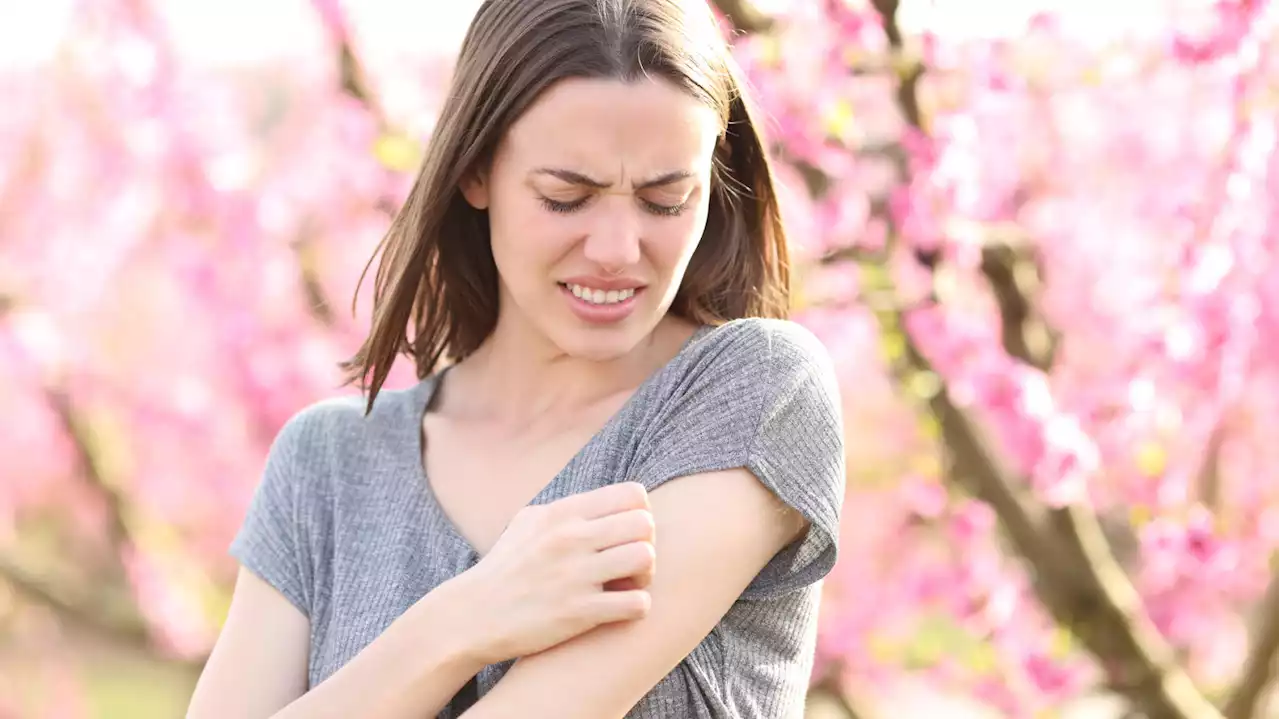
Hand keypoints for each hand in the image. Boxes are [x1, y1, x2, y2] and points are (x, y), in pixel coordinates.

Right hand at [463, 482, 655, 663]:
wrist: (473, 615)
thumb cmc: (505, 568)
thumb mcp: (528, 522)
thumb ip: (567, 508)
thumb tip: (602, 501)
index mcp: (563, 513)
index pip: (632, 494)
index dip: (639, 514)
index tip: (625, 535)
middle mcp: (570, 538)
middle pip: (644, 524)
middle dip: (646, 544)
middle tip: (632, 564)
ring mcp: (575, 575)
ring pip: (645, 558)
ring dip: (645, 576)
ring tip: (629, 586)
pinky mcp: (578, 612)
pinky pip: (637, 603)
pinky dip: (637, 607)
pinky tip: (620, 609)